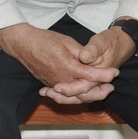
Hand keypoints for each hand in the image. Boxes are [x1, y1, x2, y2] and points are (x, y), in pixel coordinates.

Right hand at [0, 23, 118, 104]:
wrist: (22, 44)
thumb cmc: (43, 40)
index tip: (115, 72)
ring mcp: (54, 84)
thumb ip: (82, 53)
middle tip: (111, 87)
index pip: (91, 75)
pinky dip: (76, 97)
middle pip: (85, 92)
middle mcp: (61, 79)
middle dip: (100, 91)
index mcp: (68, 67)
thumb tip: (94, 61)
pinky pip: (65, 96)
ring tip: (100, 92)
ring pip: (75, 97)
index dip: (105, 75)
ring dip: (89, 97)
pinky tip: (83, 95)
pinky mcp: (49, 84)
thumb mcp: (67, 42)